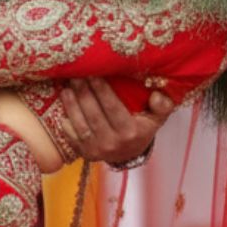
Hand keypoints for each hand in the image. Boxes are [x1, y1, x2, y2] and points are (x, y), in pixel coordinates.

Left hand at [58, 78, 173, 165]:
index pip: (113, 108)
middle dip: (83, 92)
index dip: (101, 90)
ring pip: (80, 124)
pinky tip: (64, 102)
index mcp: (131, 133)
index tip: (93, 73)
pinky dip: (65, 119)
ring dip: (71, 103)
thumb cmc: (142, 128)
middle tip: (75, 73)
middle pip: (94, 114)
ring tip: (67, 85)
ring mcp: (97, 150)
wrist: (130, 154)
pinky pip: (71, 135)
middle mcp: (113, 144)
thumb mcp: (156, 118)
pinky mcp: (85, 153)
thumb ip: (162, 106)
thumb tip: (157, 96)